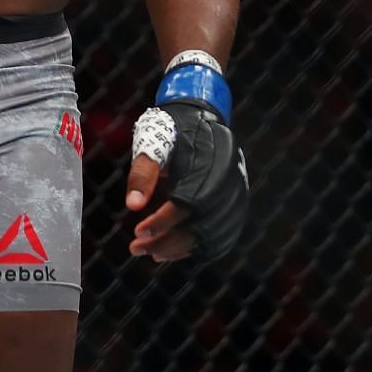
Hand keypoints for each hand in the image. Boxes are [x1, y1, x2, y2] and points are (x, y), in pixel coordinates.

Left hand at [125, 102, 247, 261]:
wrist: (201, 119)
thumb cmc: (173, 131)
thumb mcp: (154, 142)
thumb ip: (144, 172)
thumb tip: (133, 206)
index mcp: (211, 161)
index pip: (188, 202)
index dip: (162, 222)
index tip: (138, 232)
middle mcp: (230, 179)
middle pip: (202, 224)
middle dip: (168, 241)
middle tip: (137, 248)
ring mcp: (238, 193)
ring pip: (212, 235)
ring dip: (180, 249)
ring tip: (152, 253)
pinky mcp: (238, 204)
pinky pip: (222, 236)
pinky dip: (198, 248)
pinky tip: (173, 251)